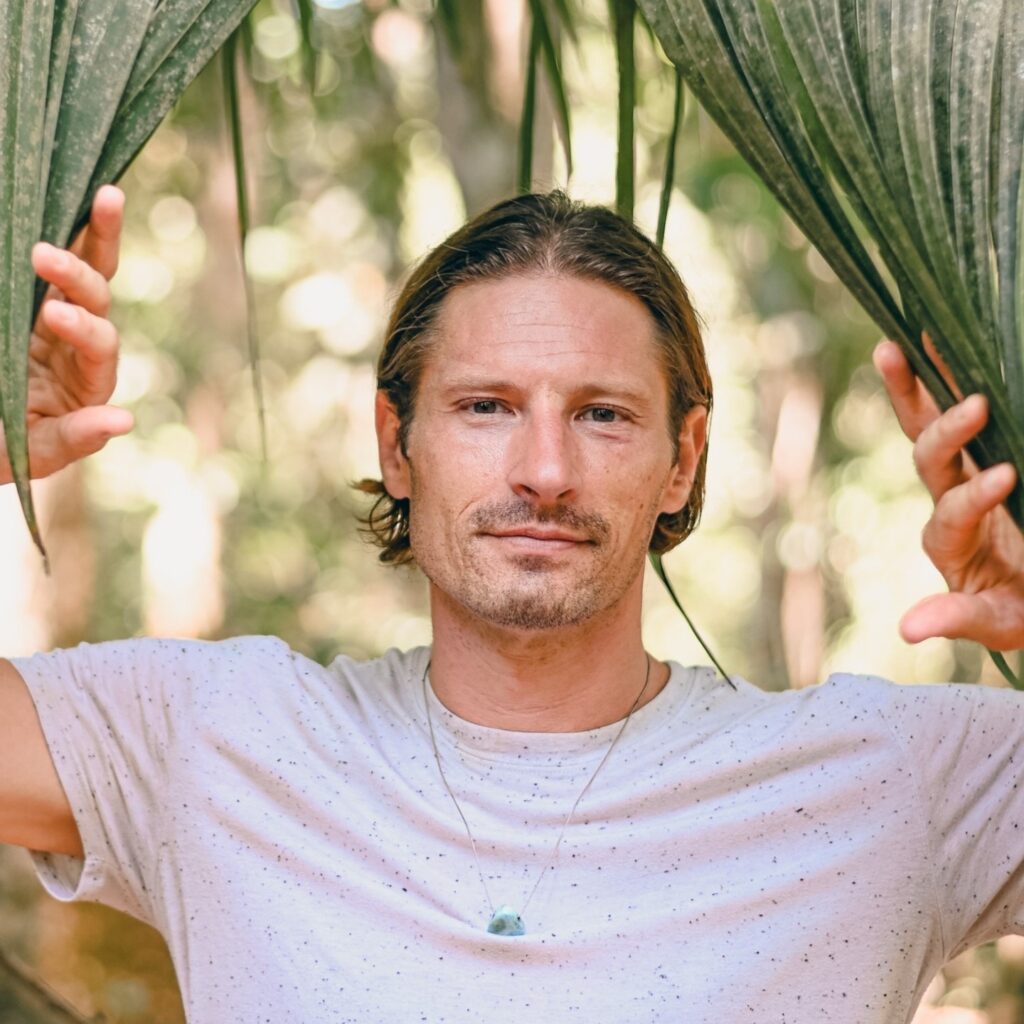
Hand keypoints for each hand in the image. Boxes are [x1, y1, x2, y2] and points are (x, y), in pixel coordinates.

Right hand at [0, 185, 132, 485]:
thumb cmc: (4, 446)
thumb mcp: (34, 450)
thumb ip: (74, 437)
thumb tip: (125, 421)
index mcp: (88, 380)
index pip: (100, 347)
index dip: (84, 330)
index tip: (54, 316)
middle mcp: (79, 342)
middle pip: (97, 299)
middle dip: (78, 275)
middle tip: (42, 253)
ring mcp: (53, 314)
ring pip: (85, 269)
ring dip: (96, 234)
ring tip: (107, 196)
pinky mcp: (27, 297)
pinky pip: (49, 263)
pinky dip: (69, 230)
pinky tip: (68, 196)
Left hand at [874, 339, 1023, 650]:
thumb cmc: (1020, 608)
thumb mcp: (999, 622)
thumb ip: (960, 619)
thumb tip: (906, 631)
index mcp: (950, 541)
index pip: (952, 513)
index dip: (973, 496)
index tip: (1007, 477)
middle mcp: (949, 499)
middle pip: (929, 459)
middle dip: (947, 433)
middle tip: (976, 405)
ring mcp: (963, 473)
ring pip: (927, 425)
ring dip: (915, 385)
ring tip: (904, 341)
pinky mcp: (982, 454)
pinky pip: (954, 408)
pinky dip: (941, 375)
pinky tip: (931, 336)